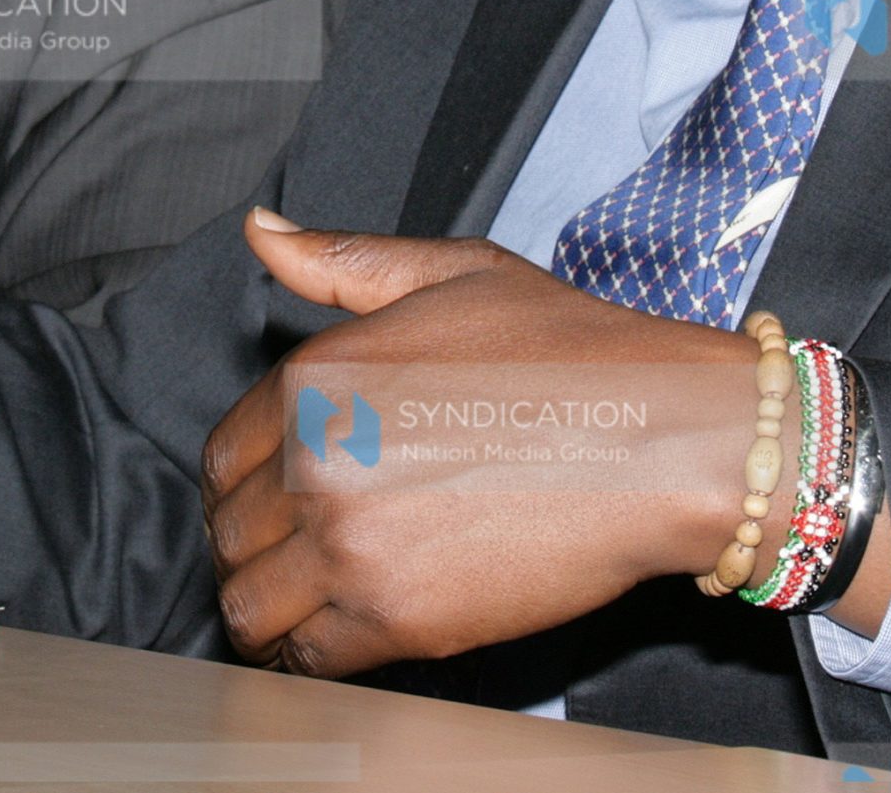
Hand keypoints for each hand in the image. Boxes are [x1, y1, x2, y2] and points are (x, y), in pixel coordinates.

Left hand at [200, 210, 766, 678]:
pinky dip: (313, 653)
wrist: (665, 439)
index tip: (283, 496)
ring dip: (273, 606)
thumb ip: (342, 261)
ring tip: (315, 598)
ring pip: (250, 605)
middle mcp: (318, 459)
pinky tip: (350, 629)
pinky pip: (306, 658)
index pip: (225, 456)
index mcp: (318, 375)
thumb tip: (261, 231)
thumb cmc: (572, 352)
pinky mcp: (397, 619)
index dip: (251, 480)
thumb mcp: (453, 274)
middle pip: (230, 534)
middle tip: (306, 547)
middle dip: (260, 543)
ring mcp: (352, 544)